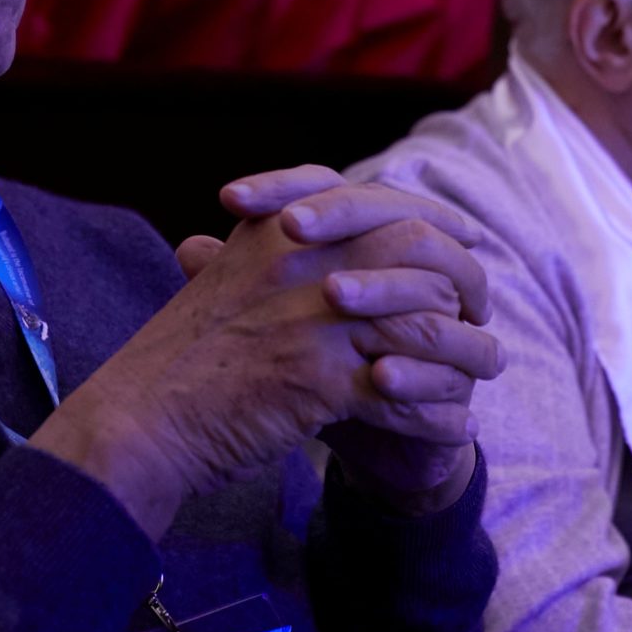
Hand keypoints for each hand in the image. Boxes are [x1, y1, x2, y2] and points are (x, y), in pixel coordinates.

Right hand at [36, 168, 502, 535]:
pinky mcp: (321, 378)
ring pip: (426, 319)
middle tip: (482, 305)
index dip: (433, 219)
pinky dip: (439, 412)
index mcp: (279, 230)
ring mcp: (315, 317)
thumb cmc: (181, 360)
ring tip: (488, 370)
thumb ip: (277, 255)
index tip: (463, 240)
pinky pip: (408, 389)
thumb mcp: (225, 282)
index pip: (379, 202)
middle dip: (464, 277)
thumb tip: (318, 234)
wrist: (142, 420)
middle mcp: (302, 260)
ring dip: (467, 350)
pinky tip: (458, 428)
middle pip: (418, 247)